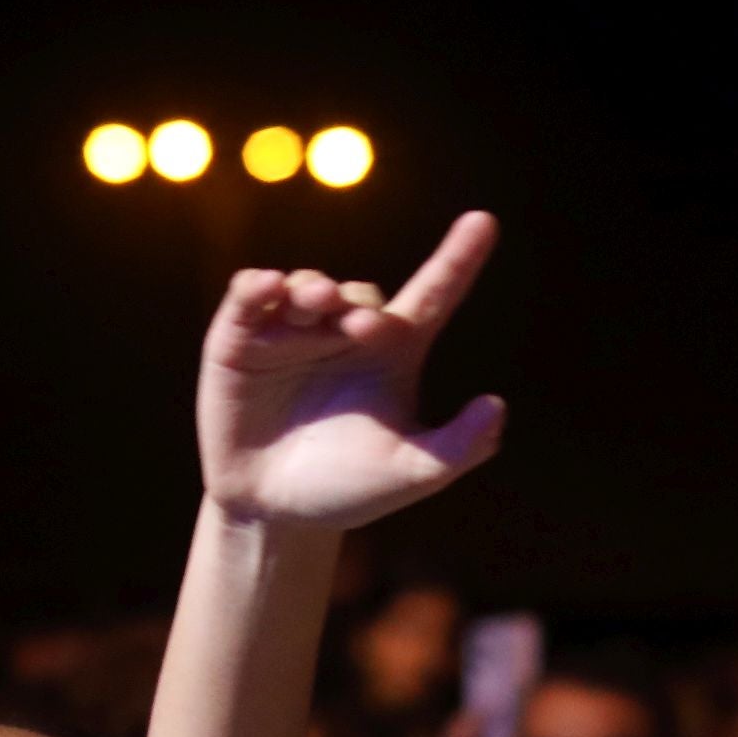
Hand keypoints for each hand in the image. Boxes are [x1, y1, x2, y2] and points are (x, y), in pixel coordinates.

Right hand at [197, 214, 507, 532]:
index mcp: (394, 352)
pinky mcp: (241, 340)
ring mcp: (292, 331)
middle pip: (361, 294)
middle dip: (360, 305)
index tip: (484, 222)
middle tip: (363, 328)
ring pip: (307, 286)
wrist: (277, 514)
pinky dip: (258, 286)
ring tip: (318, 303)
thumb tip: (497, 407)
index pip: (433, 294)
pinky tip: (268, 286)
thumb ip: (459, 447)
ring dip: (313, 289)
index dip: (458, 258)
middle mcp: (345, 332)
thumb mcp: (412, 473)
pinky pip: (250, 296)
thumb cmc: (349, 488)